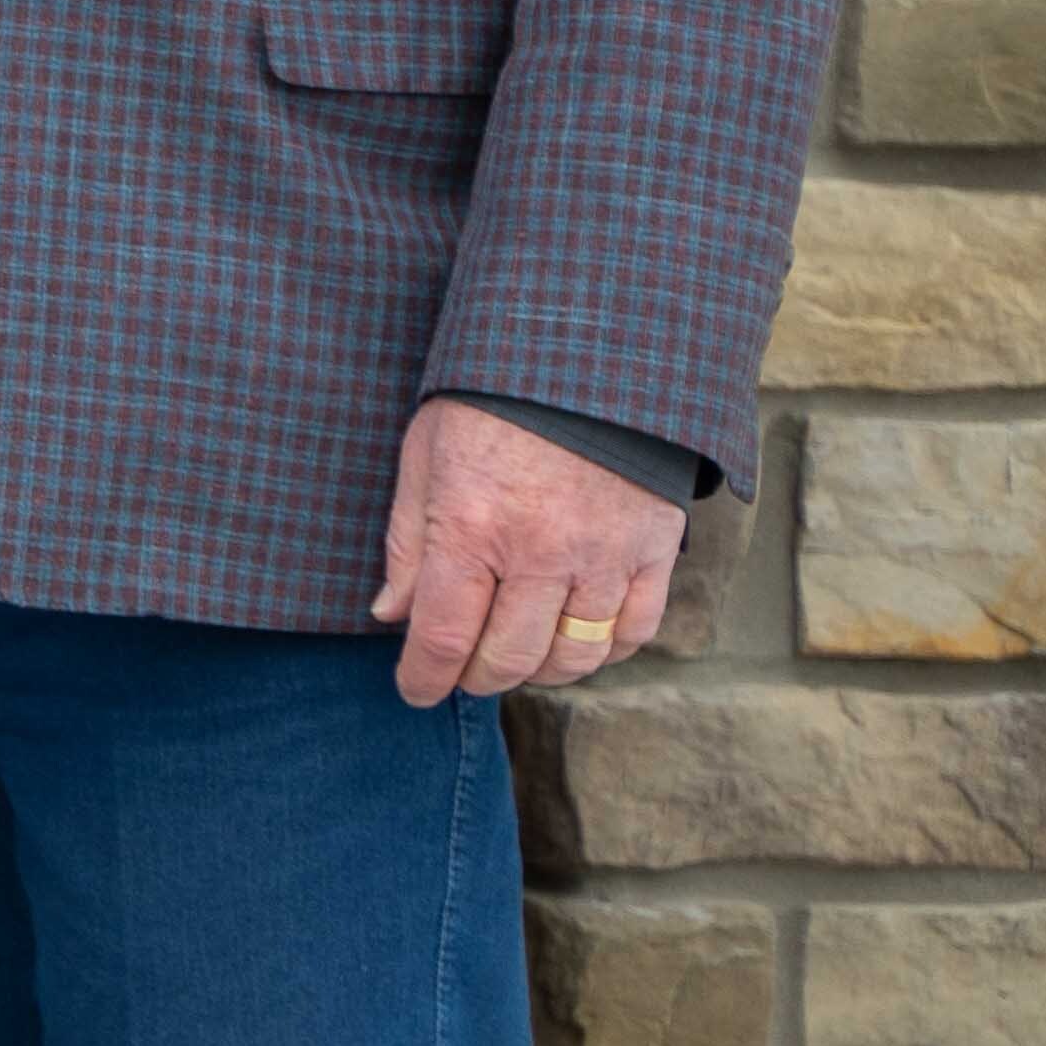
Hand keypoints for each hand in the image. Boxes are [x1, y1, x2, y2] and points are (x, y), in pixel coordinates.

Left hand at [383, 397, 685, 708]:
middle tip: (462, 671)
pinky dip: (604, 651)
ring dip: (538, 670)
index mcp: (472, 527)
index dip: (425, 677)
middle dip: (476, 677)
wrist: (588, 355)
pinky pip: (634, 631)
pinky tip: (577, 640)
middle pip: (508, 657)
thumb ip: (407, 541)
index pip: (444, 636)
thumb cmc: (490, 402)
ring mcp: (604, 555)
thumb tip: (391, 615)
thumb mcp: (424, 455)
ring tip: (516, 656)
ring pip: (574, 656)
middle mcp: (541, 552)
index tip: (416, 689)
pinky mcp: (654, 550)